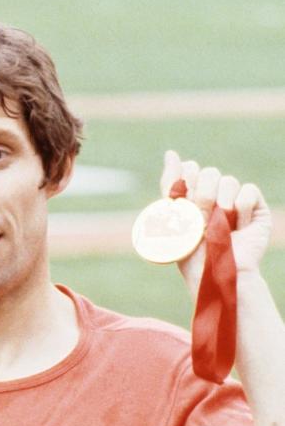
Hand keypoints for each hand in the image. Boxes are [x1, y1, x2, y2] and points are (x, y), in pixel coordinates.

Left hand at [159, 150, 272, 294]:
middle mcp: (213, 196)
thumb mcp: (174, 219)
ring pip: (228, 180)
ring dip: (222, 204)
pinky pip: (248, 190)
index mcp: (191, 197)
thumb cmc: (193, 254)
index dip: (187, 181)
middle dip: (202, 196)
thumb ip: (171, 186)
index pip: (190, 169)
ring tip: (221, 227)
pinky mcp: (255, 208)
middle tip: (202, 219)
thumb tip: (170, 153)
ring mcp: (235, 201)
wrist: (218, 273)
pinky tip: (238, 226)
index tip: (186, 200)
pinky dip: (242, 207)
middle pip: (208, 172)